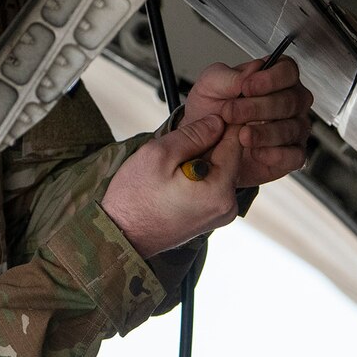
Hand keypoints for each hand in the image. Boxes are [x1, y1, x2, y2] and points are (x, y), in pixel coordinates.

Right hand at [102, 114, 242, 256]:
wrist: (121, 235)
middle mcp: (228, 205)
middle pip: (229, 157)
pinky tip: (174, 180)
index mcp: (220, 190)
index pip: (235, 141)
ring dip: (200, 160)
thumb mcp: (159, 154)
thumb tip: (218, 121)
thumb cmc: (134, 198)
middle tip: (176, 148)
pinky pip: (212, 186)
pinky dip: (197, 176)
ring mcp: (221, 214)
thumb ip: (193, 134)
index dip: (218, 125)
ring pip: (220, 170)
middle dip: (206, 145)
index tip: (196, 124)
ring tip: (172, 167)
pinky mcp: (211, 218)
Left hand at [181, 57, 312, 187]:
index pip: (288, 71)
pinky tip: (255, 152)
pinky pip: (294, 155)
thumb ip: (229, 77)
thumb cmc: (210, 111)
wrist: (201, 144)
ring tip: (241, 135)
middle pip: (291, 100)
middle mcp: (289, 102)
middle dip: (258, 107)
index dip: (271, 78)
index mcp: (274, 79)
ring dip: (265, 133)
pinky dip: (275, 154)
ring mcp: (294, 129)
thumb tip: (251, 72)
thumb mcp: (209, 87)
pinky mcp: (291, 155)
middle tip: (231, 112)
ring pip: (293, 128)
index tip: (247, 87)